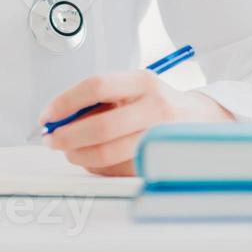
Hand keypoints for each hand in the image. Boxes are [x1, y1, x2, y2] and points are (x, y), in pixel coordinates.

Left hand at [38, 71, 232, 175]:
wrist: (203, 120)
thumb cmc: (158, 103)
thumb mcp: (132, 89)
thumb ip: (98, 100)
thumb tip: (59, 119)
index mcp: (143, 81)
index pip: (96, 86)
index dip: (65, 101)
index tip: (48, 115)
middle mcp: (155, 107)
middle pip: (100, 126)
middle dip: (67, 136)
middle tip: (51, 140)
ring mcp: (159, 137)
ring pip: (107, 154)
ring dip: (79, 156)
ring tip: (70, 152)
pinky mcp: (158, 161)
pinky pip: (117, 169)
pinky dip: (97, 167)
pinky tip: (94, 160)